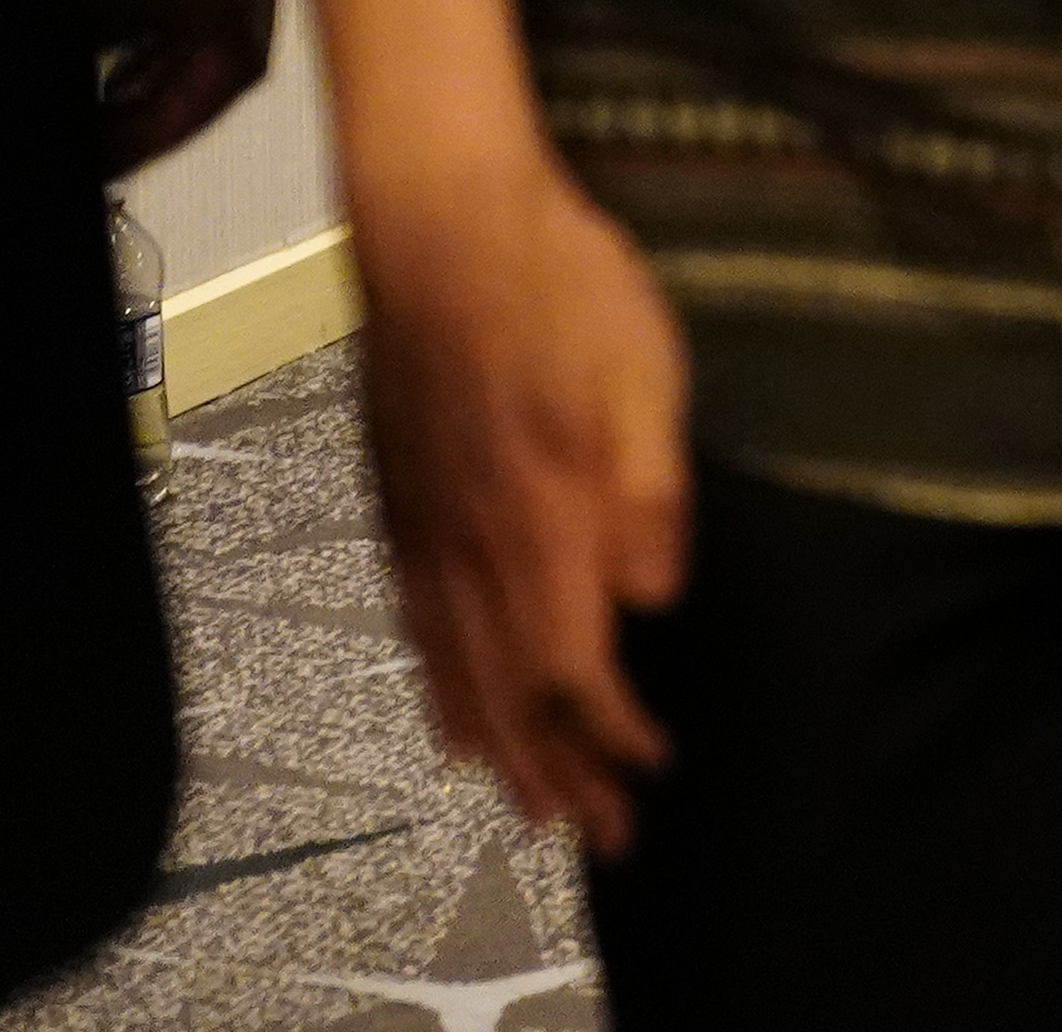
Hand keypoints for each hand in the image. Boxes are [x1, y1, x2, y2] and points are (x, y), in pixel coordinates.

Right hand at [352, 141, 689, 844]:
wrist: (447, 225)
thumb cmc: (560, 285)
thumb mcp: (647, 372)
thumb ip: (651, 492)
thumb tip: (656, 595)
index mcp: (544, 517)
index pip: (574, 668)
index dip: (612, 735)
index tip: (653, 771)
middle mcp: (474, 543)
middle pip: (511, 695)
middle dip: (559, 776)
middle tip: (601, 836)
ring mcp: (427, 528)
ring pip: (456, 674)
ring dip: (500, 752)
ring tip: (535, 808)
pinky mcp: (404, 503)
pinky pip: (415, 630)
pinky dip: (439, 692)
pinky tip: (454, 717)